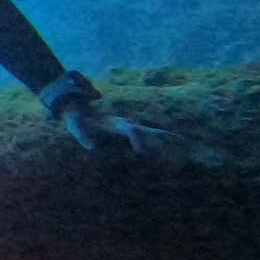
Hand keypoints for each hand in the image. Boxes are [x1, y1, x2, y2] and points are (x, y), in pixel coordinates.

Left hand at [60, 101, 177, 154]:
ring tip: (183, 142)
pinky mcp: (128, 129)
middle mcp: (126, 123)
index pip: (132, 130)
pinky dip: (160, 138)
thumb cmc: (77, 119)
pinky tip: (172, 141)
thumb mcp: (76, 127)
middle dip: (162, 136)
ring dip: (166, 137)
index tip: (141, 151)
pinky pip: (147, 134)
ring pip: (150, 131)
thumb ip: (83, 136)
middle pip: (147, 130)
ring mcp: (129, 126)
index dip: (138, 138)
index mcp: (115, 123)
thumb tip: (92, 148)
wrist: (78, 108)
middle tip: (180, 142)